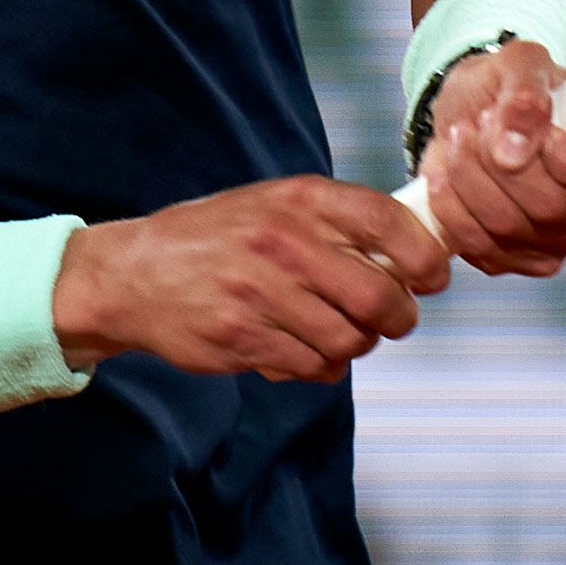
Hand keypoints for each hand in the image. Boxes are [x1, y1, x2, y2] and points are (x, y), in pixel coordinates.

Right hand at [51, 176, 451, 384]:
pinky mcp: (243, 337)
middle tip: (394, 319)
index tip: (432, 276)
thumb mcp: (274, 205)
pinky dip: (319, 365)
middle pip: (379, 295)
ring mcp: (261, 292)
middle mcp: (283, 241)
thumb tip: (415, 253)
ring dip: (355, 345)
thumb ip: (336, 223)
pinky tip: (298, 348)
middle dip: (399, 317)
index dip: (426, 256)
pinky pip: (313, 366)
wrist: (133, 273)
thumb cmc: (217, 238)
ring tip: (333, 332)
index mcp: (299, 199)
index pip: (389, 222)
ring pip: (350, 339)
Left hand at [418, 39, 565, 276]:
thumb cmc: (511, 87)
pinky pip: (478, 243)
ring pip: (508, 225)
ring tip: (459, 135)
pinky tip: (446, 170)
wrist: (472, 113)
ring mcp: (560, 239)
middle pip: (552, 207)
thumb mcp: (519, 64)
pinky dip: (451, 203)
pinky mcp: (516, 258)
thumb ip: (525, 93)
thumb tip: (515, 149)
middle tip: (479, 120)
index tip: (544, 133)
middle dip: (501, 160)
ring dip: (469, 175)